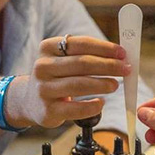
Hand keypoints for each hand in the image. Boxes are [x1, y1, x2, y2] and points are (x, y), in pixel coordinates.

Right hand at [6, 36, 129, 128]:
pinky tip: (101, 103)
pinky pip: (76, 108)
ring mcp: (44, 89)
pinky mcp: (48, 110)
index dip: (104, 48)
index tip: (122, 53)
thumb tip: (119, 56)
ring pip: (79, 85)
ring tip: (115, 85)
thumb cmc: (55, 76)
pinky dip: (92, 106)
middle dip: (108, 66)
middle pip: (82, 63)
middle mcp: (42, 66)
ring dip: (102, 84)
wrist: (28, 100)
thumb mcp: (63, 60)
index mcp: (48, 48)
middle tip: (126, 69)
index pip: (80, 43)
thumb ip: (87, 55)